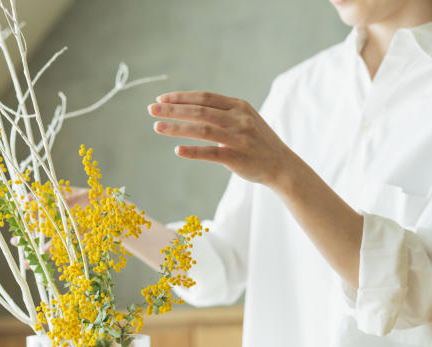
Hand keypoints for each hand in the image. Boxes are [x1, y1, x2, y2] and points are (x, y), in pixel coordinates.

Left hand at [148, 91, 296, 190]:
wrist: (281, 164)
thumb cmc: (256, 142)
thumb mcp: (243, 119)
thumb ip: (221, 113)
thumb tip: (190, 108)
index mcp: (238, 106)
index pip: (204, 97)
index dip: (181, 97)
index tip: (161, 99)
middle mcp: (238, 118)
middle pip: (199, 111)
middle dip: (173, 109)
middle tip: (151, 110)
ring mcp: (239, 137)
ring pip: (202, 129)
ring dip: (177, 128)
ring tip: (157, 127)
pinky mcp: (237, 157)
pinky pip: (211, 153)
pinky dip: (193, 151)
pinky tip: (177, 151)